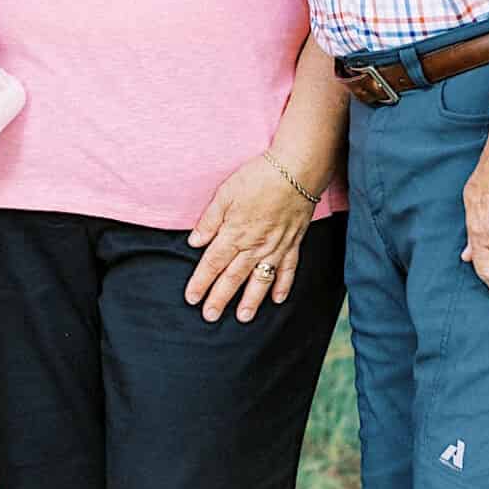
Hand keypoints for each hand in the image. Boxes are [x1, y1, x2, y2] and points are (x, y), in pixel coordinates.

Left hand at [186, 151, 319, 322]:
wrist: (296, 170)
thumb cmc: (258, 177)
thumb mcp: (225, 193)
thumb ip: (210, 220)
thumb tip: (194, 242)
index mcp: (234, 233)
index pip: (213, 264)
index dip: (201, 282)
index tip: (192, 298)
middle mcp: (254, 246)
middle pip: (233, 278)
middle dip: (220, 298)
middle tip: (210, 317)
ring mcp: (276, 247)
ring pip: (260, 280)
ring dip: (251, 301)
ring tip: (243, 317)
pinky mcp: (293, 243)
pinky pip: (288, 270)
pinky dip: (283, 286)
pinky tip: (278, 300)